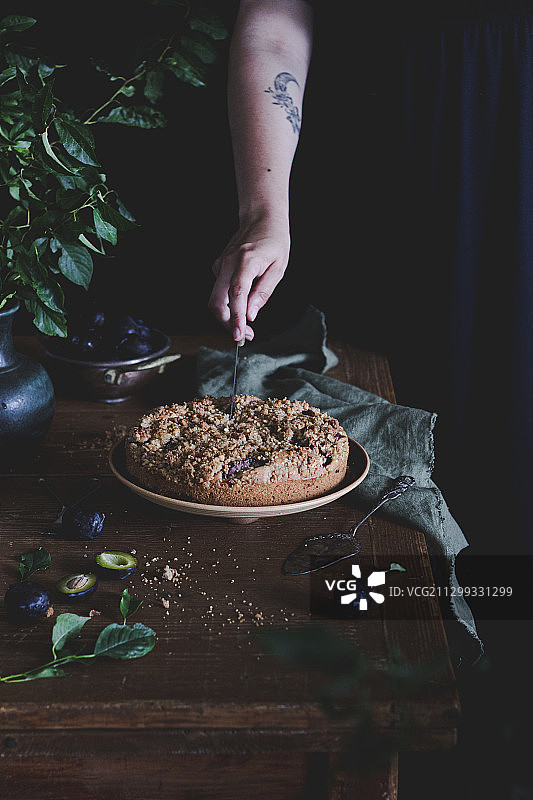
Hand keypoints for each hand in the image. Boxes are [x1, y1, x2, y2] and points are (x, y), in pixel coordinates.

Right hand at [208, 214, 289, 340]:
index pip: (236, 295)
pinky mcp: (217, 267)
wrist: (261, 218)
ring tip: (246, 326)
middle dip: (228, 323)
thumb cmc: (273, 242)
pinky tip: (243, 303)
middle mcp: (227, 263)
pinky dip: (228, 304)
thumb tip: (251, 315)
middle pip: (217, 302)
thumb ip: (263, 293)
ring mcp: (220, 264)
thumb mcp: (278, 269)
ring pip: (215, 300)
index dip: (236, 318)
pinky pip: (219, 292)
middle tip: (244, 335)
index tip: (238, 334)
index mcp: (245, 261)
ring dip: (228, 316)